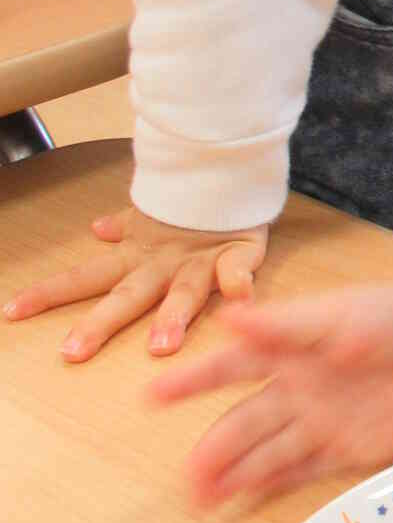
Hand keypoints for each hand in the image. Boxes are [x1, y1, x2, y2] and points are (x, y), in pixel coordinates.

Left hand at [3, 203, 267, 361]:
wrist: (234, 171)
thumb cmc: (194, 206)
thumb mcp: (154, 218)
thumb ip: (126, 228)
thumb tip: (96, 231)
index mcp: (138, 257)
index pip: (86, 277)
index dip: (50, 293)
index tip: (12, 311)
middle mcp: (163, 263)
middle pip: (127, 296)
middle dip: (99, 323)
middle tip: (72, 351)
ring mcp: (201, 261)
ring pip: (184, 293)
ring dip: (171, 316)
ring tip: (160, 345)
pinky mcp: (240, 252)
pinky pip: (239, 270)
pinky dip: (239, 282)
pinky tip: (239, 294)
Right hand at [148, 279, 392, 505]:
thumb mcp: (336, 316)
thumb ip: (284, 325)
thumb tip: (230, 318)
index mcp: (287, 351)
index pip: (229, 368)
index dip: (192, 382)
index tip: (152, 397)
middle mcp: (296, 389)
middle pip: (244, 424)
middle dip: (213, 451)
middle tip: (184, 479)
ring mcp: (321, 421)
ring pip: (268, 453)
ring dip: (235, 475)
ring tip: (201, 499)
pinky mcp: (351, 446)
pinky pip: (306, 469)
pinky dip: (276, 484)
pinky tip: (247, 498)